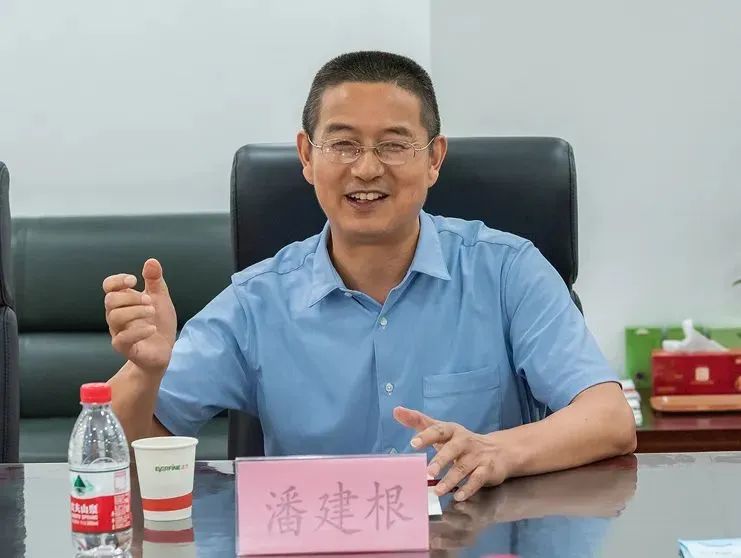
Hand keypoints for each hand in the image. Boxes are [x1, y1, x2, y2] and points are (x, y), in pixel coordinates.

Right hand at [103, 258, 176, 373]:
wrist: (165, 351)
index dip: (117, 280)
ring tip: (153, 312)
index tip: (134, 280)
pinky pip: (122, 338)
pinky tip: (152, 328)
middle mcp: (117, 316)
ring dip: (136, 311)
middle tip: (150, 302)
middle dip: (131, 297)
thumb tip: (151, 261)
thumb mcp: (161, 299)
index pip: (108, 286)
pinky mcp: (125, 348)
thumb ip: (155, 281)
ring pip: (115, 317)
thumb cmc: (159, 323)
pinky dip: (139, 331)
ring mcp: (119, 332)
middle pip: (110, 300)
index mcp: (123, 301)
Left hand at [393, 406, 509, 500]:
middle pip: (452, 449)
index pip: (438, 430)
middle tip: (428, 472)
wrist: (498, 450)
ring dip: (450, 479)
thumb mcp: (441, 430)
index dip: (426, 436)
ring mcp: (476, 456)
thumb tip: (396, 411)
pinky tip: (458, 496)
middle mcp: (464, 441)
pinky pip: (477, 479)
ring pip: (463, 467)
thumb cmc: (460, 441)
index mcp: (451, 430)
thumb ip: (419, 422)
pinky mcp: (487, 469)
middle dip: (440, 461)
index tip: (413, 443)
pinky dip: (468, 488)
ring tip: (437, 491)